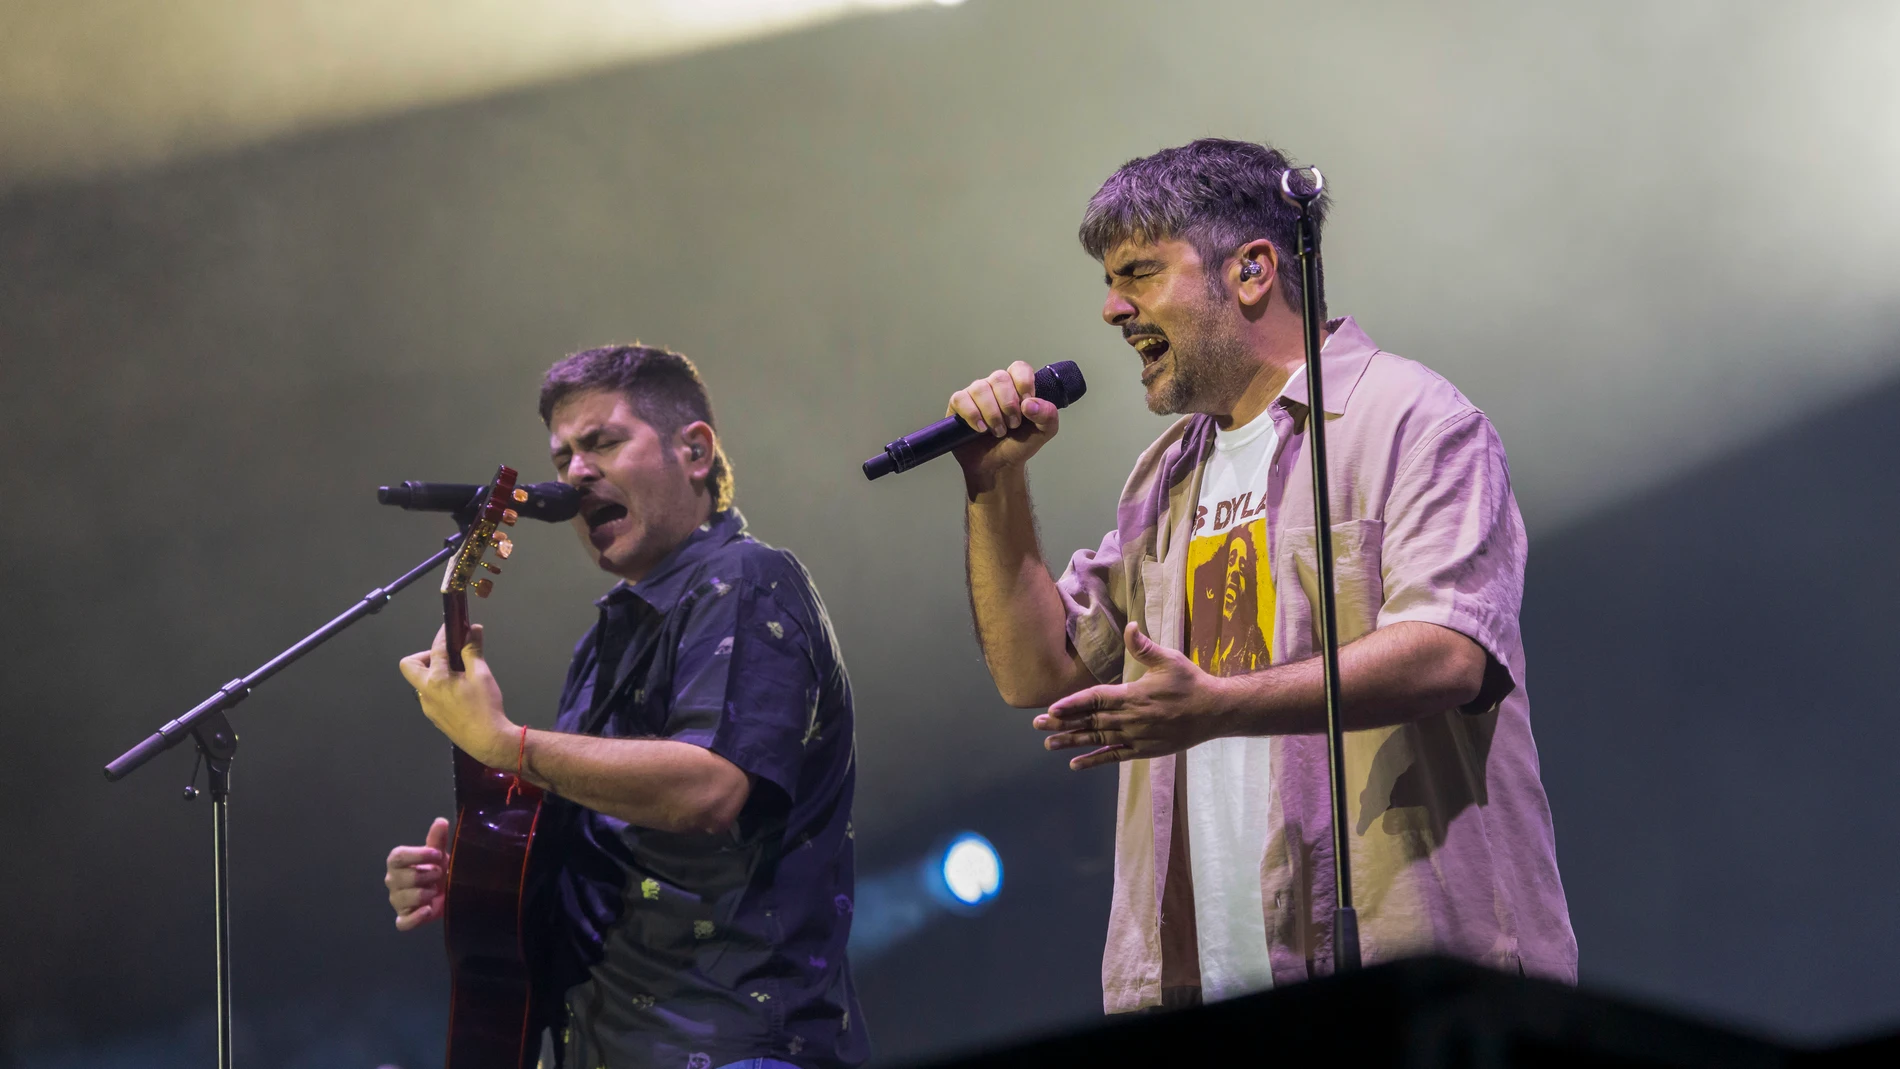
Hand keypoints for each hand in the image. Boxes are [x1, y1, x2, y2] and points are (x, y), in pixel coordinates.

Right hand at [385, 817, 449, 930]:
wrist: (445, 891)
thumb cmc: (436, 869)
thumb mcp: (438, 854)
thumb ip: (437, 839)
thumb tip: (441, 821)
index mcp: (397, 862)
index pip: (397, 857)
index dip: (419, 855)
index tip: (437, 854)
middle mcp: (392, 881)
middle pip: (402, 878)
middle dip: (426, 875)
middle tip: (438, 874)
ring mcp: (396, 901)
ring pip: (405, 898)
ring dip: (425, 894)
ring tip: (435, 890)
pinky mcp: (404, 918)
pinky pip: (404, 922)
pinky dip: (416, 918)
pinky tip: (428, 910)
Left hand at [399, 623, 513, 767]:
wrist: (488, 740)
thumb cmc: (485, 707)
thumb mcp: (481, 675)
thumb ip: (473, 651)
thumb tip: (473, 630)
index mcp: (436, 679)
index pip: (436, 648)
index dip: (444, 634)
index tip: (451, 628)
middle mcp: (426, 692)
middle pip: (410, 666)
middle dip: (424, 656)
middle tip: (446, 657)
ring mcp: (427, 706)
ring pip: (421, 682)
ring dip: (433, 673)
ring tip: (456, 675)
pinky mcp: (433, 717)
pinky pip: (429, 696)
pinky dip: (438, 688)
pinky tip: (458, 693)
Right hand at [947, 361, 1061, 486]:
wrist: (998, 466)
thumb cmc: (1018, 444)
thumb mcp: (1044, 432)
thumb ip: (1048, 415)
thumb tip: (1029, 404)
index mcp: (1017, 386)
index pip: (1019, 368)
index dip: (1023, 383)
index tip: (1026, 404)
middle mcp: (996, 385)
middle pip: (1000, 377)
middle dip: (1008, 404)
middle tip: (1013, 425)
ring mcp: (976, 393)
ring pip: (980, 388)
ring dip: (992, 413)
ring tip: (998, 431)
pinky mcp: (959, 404)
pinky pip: (961, 399)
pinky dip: (972, 415)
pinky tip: (980, 429)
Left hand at [1035, 622, 1233, 769]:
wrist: (1214, 712)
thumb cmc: (1190, 682)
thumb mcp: (1169, 660)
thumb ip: (1144, 647)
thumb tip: (1129, 626)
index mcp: (1133, 695)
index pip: (1095, 700)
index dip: (1073, 704)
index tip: (1052, 708)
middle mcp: (1131, 719)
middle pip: (1090, 721)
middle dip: (1063, 723)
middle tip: (1037, 725)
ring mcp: (1136, 737)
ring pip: (1097, 740)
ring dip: (1072, 742)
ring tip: (1048, 743)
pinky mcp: (1143, 750)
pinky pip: (1113, 756)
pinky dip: (1094, 760)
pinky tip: (1075, 764)